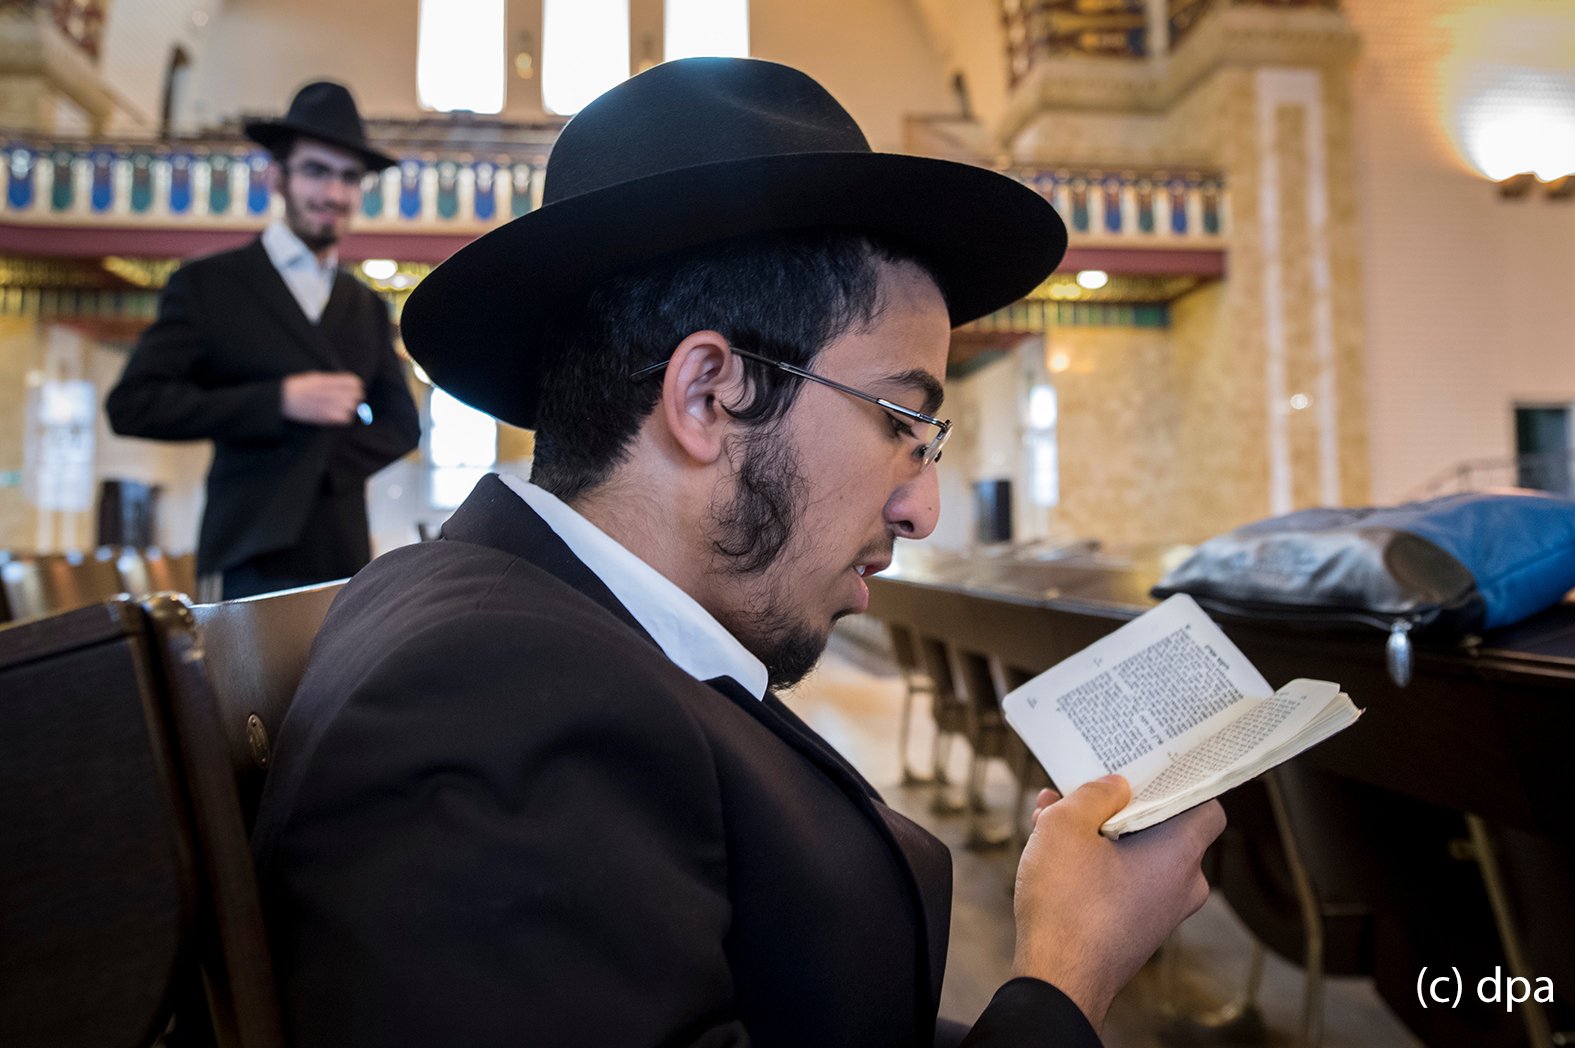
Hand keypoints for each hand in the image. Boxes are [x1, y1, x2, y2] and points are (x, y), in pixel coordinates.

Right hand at [282, 371, 365, 425]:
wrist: (282, 399)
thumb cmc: (297, 387)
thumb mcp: (314, 377)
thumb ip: (331, 380)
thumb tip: (346, 384)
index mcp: (328, 380)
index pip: (354, 382)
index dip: (357, 386)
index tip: (355, 389)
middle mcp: (331, 392)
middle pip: (356, 395)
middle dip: (355, 397)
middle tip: (351, 400)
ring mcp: (329, 404)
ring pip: (353, 408)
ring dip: (351, 408)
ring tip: (343, 408)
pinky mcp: (326, 417)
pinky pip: (346, 419)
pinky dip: (345, 418)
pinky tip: (338, 416)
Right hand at [1010, 777, 1224, 1030]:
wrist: (1056, 980)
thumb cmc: (1067, 902)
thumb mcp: (1066, 826)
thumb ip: (1094, 794)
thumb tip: (1114, 786)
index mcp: (1180, 854)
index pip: (1207, 808)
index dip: (1181, 784)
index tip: (1150, 769)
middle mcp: (1182, 885)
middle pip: (1162, 827)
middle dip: (1120, 805)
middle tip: (1087, 787)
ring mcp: (1160, 912)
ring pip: (1136, 854)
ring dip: (1099, 831)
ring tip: (1054, 813)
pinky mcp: (1135, 930)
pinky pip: (1124, 881)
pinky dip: (1097, 862)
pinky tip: (1053, 849)